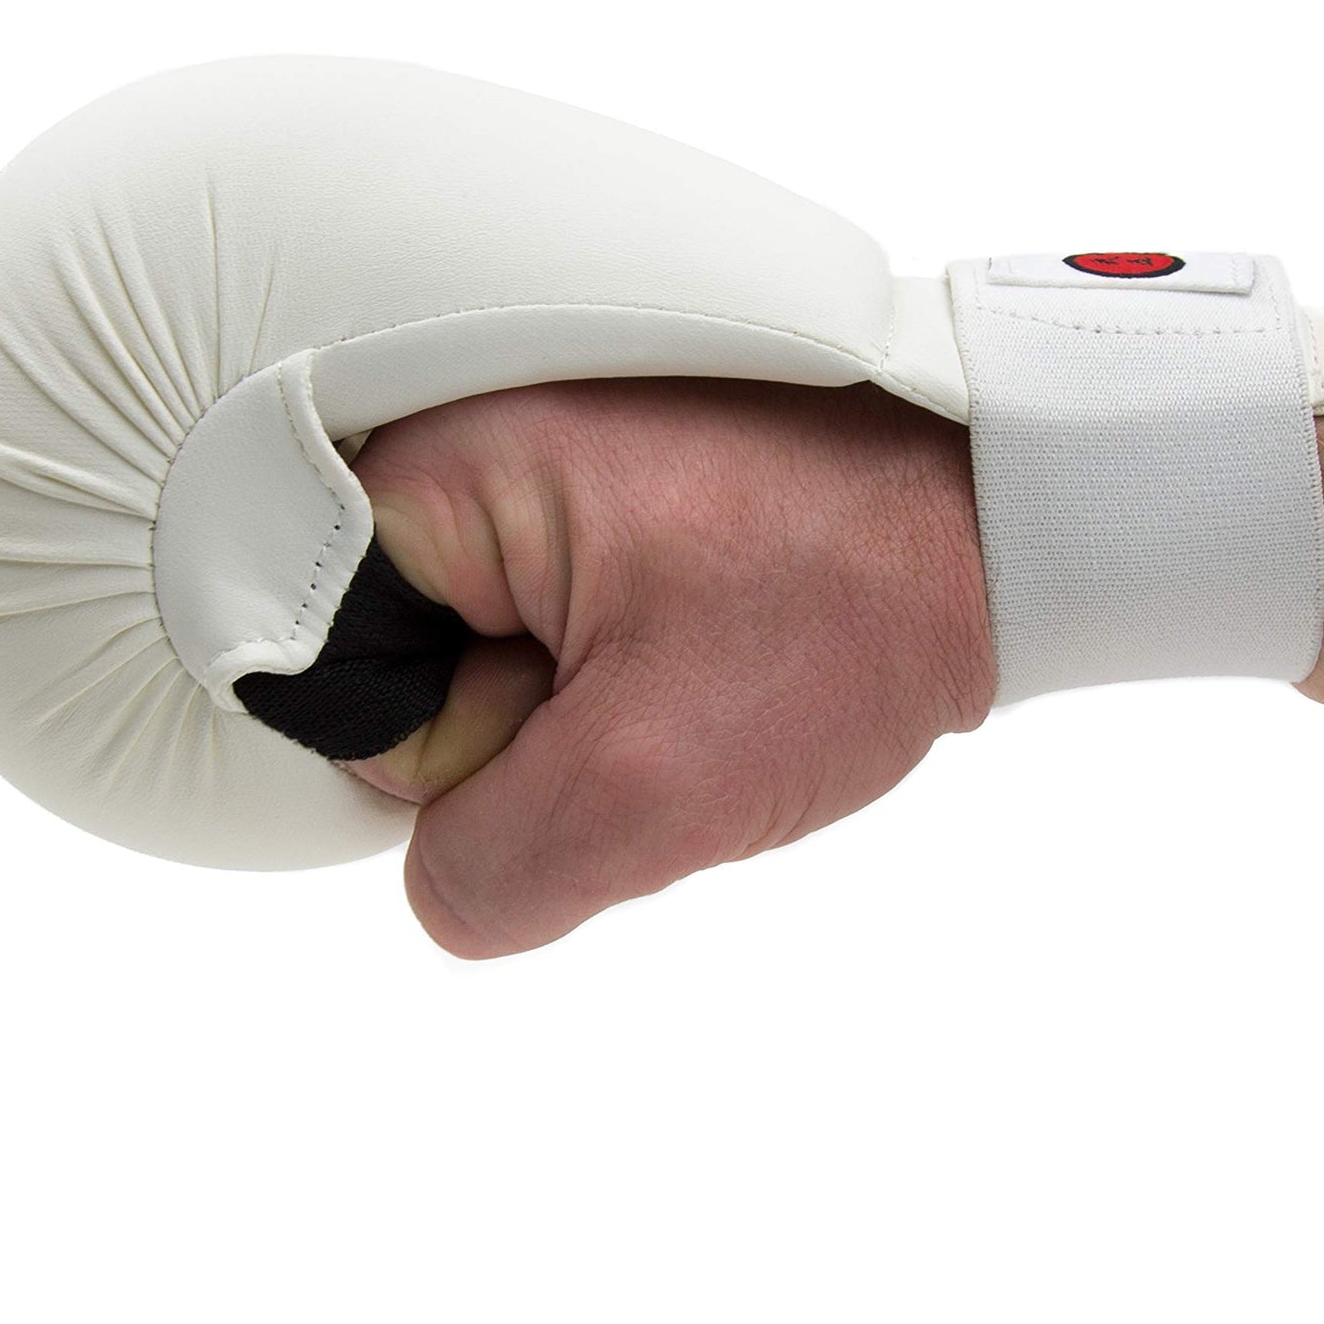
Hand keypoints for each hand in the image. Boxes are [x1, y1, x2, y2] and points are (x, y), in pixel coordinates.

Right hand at [348, 378, 993, 956]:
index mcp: (447, 465)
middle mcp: (467, 436)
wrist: (1002, 518)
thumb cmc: (848, 603)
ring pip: (479, 661)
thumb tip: (439, 887)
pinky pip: (541, 628)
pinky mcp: (588, 485)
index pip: (321, 671)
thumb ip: (491, 866)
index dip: (446, 751)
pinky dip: (609, 673)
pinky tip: (699, 648)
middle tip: (652, 695)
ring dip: (578, 711)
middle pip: (397, 664)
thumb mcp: (655, 778)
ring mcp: (532, 456)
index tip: (567, 727)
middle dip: (520, 731)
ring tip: (696, 661)